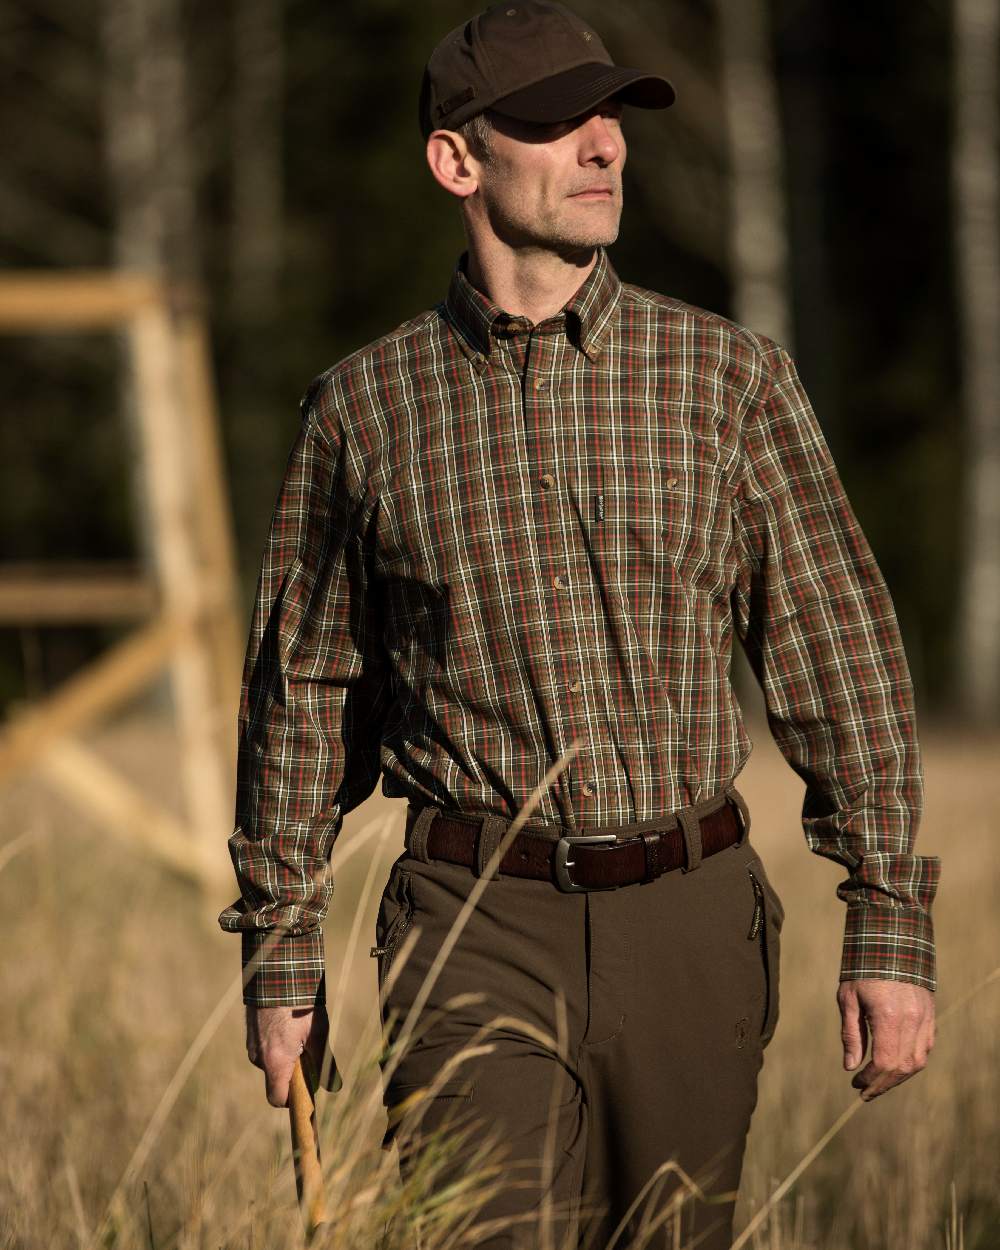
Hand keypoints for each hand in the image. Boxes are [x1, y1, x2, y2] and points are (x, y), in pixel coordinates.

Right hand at [245, 1003, 341, 1106]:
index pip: (278, 1099)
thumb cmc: (301, 1004)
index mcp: (275, 1062)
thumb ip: (324, 1062)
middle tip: (308, 1053)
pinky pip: (264, 1049)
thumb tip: (334, 1087)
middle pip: (275, 1080)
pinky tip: (288, 1025)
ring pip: (270, 1063)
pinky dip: (276, 1045)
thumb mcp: (319, 1032)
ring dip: (284, 1057)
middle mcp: (258, 1057)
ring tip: (299, 1033)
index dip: (293, 1099)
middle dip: (292, 1073)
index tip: (306, 1088)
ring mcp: (251, 1045)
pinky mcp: (250, 1033)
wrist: (277, 972)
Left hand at [838, 978, 934, 1100]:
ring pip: (918, 1061)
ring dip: (899, 1077)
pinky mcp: (930, 1015)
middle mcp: (911, 1021)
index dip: (869, 1079)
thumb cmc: (862, 969)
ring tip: (879, 1082)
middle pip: (902, 1067)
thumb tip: (850, 1066)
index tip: (855, 1083)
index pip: (883, 1062)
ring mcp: (925, 1019)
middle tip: (865, 1092)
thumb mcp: (847, 999)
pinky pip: (926, 1048)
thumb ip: (851, 1034)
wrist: (891, 942)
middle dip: (883, 1084)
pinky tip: (896, 1065)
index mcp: (888, 1017)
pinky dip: (912, 1061)